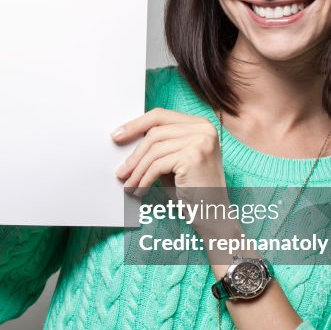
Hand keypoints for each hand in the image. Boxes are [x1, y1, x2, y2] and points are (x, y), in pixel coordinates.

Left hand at [111, 108, 226, 196]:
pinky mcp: (194, 156)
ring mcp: (201, 140)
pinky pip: (158, 165)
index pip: (160, 115)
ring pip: (154, 150)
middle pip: (155, 132)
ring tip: (129, 184)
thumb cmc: (192, 189)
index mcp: (200, 124)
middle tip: (120, 170)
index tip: (117, 135)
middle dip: (134, 153)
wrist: (213, 213)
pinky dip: (145, 179)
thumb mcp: (173, 160)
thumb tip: (125, 139)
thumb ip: (157, 145)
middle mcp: (204, 128)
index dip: (136, 124)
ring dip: (137, 170)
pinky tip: (140, 190)